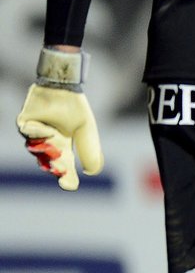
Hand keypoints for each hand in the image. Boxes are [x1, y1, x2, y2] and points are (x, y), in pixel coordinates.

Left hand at [15, 48, 102, 190]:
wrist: (64, 87)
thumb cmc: (75, 107)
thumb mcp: (86, 130)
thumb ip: (90, 149)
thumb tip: (92, 172)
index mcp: (62, 147)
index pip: (64, 167)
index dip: (67, 177)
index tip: (71, 186)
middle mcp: (46, 145)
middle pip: (49, 162)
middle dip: (56, 168)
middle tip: (62, 173)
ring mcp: (34, 135)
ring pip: (36, 149)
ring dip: (47, 151)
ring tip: (58, 150)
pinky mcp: (24, 124)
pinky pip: (27, 133)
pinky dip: (38, 134)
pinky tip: (49, 131)